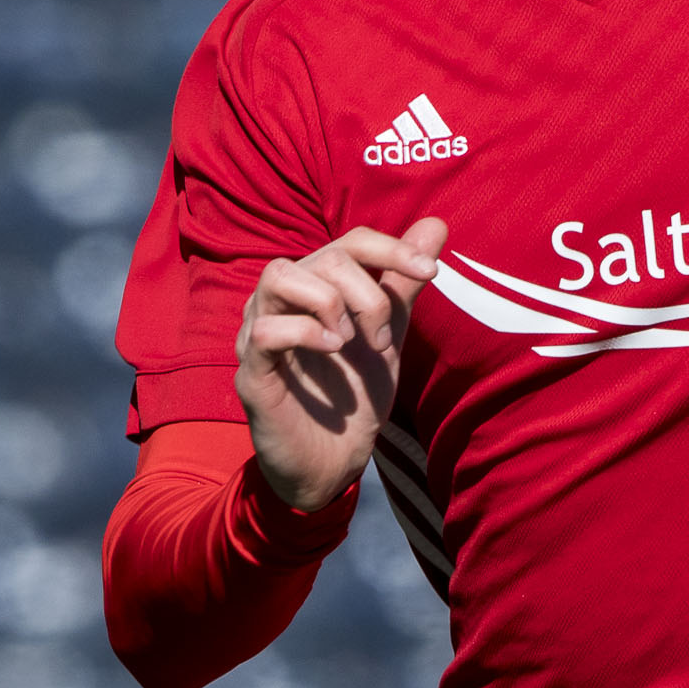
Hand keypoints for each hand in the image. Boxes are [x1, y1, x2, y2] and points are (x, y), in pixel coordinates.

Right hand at [235, 218, 447, 511]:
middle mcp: (281, 301)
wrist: (333, 463)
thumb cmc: (353, 396)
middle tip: (382, 340)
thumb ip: (403, 283)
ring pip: (280, 276)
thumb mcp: (388, 335)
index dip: (393, 249)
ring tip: (351, 342)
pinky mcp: (252, 372)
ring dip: (331, 303)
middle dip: (368, 295)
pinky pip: (266, 330)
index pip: (351, 242)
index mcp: (315, 287)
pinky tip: (333, 352)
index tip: (432, 271)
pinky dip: (306, 333)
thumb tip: (436, 224)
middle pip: (325, 258)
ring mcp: (259, 333)